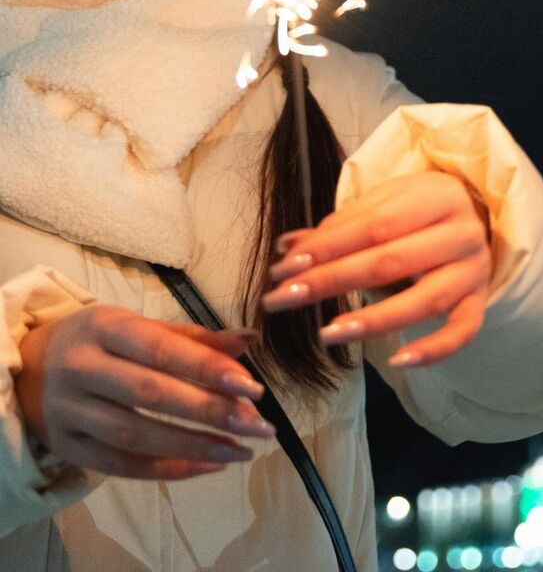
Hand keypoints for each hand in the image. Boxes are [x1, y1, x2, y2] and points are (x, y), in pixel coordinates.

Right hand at [15, 306, 274, 481]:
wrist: (31, 365)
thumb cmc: (101, 340)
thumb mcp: (139, 326)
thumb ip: (193, 338)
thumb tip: (249, 341)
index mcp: (105, 328)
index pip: (161, 350)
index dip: (208, 368)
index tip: (252, 387)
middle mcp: (82, 369)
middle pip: (151, 395)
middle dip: (210, 411)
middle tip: (258, 425)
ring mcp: (70, 412)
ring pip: (135, 436)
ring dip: (194, 446)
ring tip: (240, 451)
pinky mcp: (67, 447)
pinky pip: (120, 465)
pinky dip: (166, 469)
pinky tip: (207, 466)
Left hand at [262, 170, 491, 366]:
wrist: (476, 214)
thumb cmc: (420, 210)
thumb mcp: (387, 202)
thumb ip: (340, 225)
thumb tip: (288, 248)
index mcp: (439, 195)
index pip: (375, 225)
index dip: (328, 247)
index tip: (285, 268)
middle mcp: (462, 232)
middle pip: (391, 261)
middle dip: (332, 282)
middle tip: (285, 299)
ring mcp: (474, 269)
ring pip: (425, 300)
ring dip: (373, 320)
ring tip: (327, 334)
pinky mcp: (480, 301)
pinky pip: (463, 331)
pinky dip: (434, 349)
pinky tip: (397, 361)